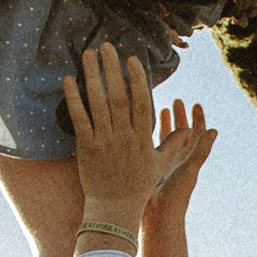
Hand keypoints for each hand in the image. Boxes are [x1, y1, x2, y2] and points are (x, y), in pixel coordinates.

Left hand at [61, 43, 197, 229]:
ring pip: (98, 104)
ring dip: (93, 76)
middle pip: (119, 96)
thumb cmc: (138, 186)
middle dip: (113, 69)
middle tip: (107, 46)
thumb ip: (171, 145)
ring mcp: (105, 142)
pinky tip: (68, 80)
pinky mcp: (87, 148)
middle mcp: (124, 137)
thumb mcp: (158, 165)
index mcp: (142, 138)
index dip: (137, 78)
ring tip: (88, 54)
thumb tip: (188, 131)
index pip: (141, 102)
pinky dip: (73, 99)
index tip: (131, 59)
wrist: (114, 209)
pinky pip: (80, 119)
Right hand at [144, 101, 216, 228]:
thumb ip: (202, 150)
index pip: (197, 134)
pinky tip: (144, 128)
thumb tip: (214, 131)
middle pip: (182, 133)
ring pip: (167, 139)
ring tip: (162, 109)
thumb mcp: (190, 168)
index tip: (195, 104)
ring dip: (166, 124)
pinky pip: (153, 148)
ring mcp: (165, 163)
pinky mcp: (152, 167)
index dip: (198, 119)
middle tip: (177, 100)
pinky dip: (151, 136)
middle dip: (181, 117)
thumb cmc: (176, 193)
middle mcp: (179, 159)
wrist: (158, 214)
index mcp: (190, 157)